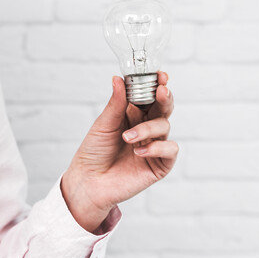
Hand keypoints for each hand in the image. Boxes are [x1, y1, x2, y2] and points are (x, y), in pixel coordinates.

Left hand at [61, 71, 177, 232]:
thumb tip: (118, 78)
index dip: (157, 84)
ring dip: (147, 128)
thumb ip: (115, 103)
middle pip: (164, 107)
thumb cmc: (93, 152)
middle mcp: (146, 128)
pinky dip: (156, 147)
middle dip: (165, 97)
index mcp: (133, 115)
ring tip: (127, 137)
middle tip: (161, 90)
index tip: (160, 75)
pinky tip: (139, 151)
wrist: (88, 182)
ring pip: (165, 125)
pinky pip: (170, 149)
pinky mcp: (159, 164)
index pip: (150, 95)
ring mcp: (154, 145)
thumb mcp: (103, 124)